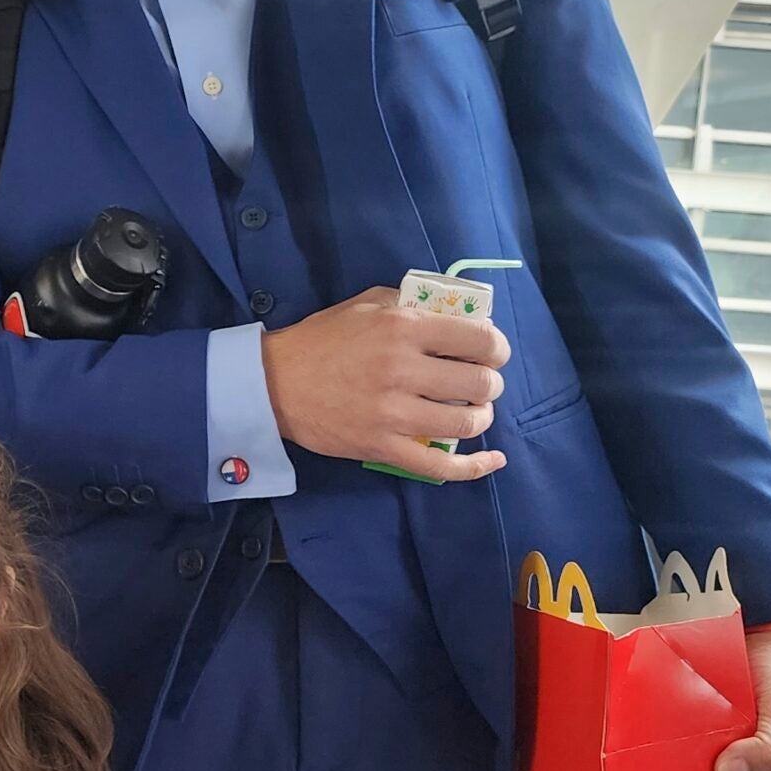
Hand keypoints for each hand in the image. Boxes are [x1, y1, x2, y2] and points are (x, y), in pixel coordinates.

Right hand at [261, 289, 508, 481]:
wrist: (274, 384)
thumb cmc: (321, 340)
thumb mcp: (366, 305)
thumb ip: (410, 304)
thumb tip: (458, 315)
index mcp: (403, 329)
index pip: (478, 340)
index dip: (497, 348)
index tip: (492, 353)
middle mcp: (404, 370)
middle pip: (480, 383)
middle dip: (490, 383)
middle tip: (480, 383)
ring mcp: (394, 413)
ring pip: (467, 422)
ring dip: (481, 416)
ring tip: (472, 411)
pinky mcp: (383, 447)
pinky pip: (440, 465)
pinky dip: (474, 466)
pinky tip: (492, 460)